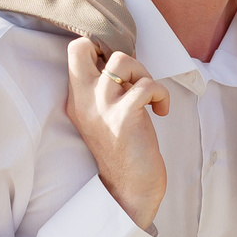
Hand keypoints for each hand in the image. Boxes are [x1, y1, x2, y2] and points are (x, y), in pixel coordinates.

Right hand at [64, 37, 167, 230]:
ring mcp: (102, 107)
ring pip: (122, 60)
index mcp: (76, 99)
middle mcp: (83, 100)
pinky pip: (148, 85)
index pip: (74, 51)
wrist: (129, 189)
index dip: (100, 48)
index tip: (119, 69)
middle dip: (112, 49)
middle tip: (127, 74)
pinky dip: (161, 95)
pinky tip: (161, 111)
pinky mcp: (124, 116)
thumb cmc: (124, 150)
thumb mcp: (104, 116)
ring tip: (148, 96)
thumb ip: (106, 89)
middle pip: (82, 47)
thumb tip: (124, 60)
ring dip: (143, 74)